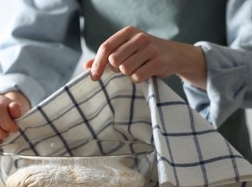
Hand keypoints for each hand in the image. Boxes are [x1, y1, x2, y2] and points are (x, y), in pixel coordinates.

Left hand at [88, 26, 206, 88]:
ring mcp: (151, 48)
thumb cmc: (144, 54)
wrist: (174, 55)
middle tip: (125, 68)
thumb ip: (105, 58)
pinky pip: (137, 76)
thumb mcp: (125, 50)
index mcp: (128, 32)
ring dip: (128, 74)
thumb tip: (85, 66)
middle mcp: (139, 37)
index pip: (106, 47)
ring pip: (125, 69)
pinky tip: (144, 74)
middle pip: (114, 60)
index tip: (93, 77)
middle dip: (116, 69)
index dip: (97, 64)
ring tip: (137, 70)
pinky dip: (137, 79)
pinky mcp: (159, 61)